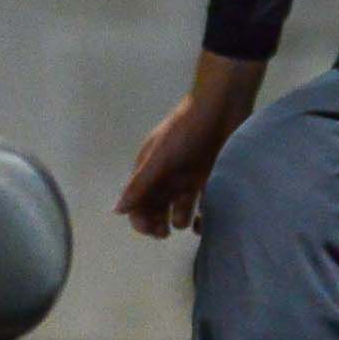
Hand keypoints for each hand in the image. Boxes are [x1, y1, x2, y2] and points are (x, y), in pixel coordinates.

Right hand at [114, 53, 264, 238]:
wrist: (222, 107)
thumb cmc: (186, 131)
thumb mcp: (160, 158)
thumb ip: (140, 185)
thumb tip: (115, 211)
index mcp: (150, 170)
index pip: (137, 203)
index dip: (140, 218)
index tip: (150, 229)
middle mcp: (167, 178)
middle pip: (156, 210)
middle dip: (157, 224)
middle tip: (164, 232)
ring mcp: (189, 180)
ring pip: (180, 211)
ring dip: (180, 220)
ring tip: (186, 219)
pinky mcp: (212, 181)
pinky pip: (205, 208)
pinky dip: (205, 218)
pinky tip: (206, 219)